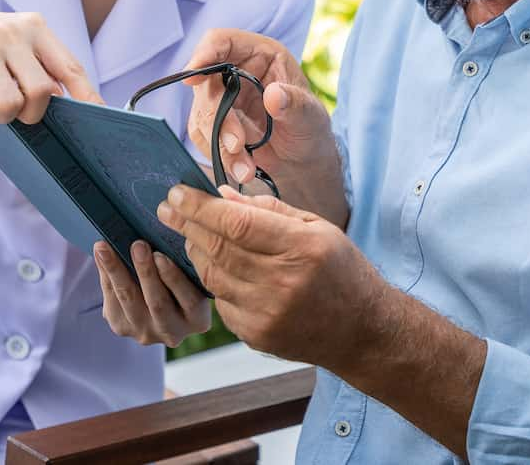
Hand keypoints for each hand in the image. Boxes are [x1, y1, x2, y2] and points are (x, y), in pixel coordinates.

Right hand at [0, 5, 100, 124]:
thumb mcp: (15, 37)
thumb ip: (42, 62)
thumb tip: (69, 100)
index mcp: (33, 27)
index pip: (69, 67)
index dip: (87, 96)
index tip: (99, 116)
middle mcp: (10, 34)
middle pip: (40, 93)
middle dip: (33, 114)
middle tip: (21, 113)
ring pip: (10, 105)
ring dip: (4, 117)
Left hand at [93, 241, 210, 347]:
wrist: (157, 298)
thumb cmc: (179, 275)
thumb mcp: (189, 274)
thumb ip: (182, 261)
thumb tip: (160, 231)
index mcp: (197, 319)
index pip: (189, 300)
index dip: (173, 278)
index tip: (161, 255)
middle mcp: (173, 332)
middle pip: (157, 303)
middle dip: (145, 272)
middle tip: (137, 245)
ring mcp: (146, 333)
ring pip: (129, 301)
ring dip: (116, 271)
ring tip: (106, 247)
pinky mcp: (122, 328)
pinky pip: (112, 300)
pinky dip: (105, 274)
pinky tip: (100, 255)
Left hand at [157, 185, 386, 368]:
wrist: (363, 332)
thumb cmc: (342, 271)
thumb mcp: (317, 227)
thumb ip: (269, 208)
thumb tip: (221, 194)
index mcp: (302, 248)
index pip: (237, 223)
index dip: (200, 207)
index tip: (177, 193)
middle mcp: (283, 283)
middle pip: (218, 248)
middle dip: (187, 225)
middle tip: (167, 208)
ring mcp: (268, 314)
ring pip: (212, 276)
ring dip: (196, 251)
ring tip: (190, 234)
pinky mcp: (257, 336)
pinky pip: (221, 302)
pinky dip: (214, 281)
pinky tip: (217, 267)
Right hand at [184, 29, 345, 223]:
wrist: (302, 160)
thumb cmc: (309, 128)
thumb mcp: (310, 116)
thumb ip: (295, 104)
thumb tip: (274, 94)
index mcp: (260, 54)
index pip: (222, 41)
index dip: (204, 53)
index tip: (193, 76)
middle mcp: (236, 71)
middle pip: (206, 84)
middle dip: (217, 118)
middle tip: (237, 144)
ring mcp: (222, 96)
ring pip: (201, 113)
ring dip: (219, 143)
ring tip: (246, 167)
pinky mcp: (214, 122)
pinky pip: (203, 135)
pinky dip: (218, 154)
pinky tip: (240, 168)